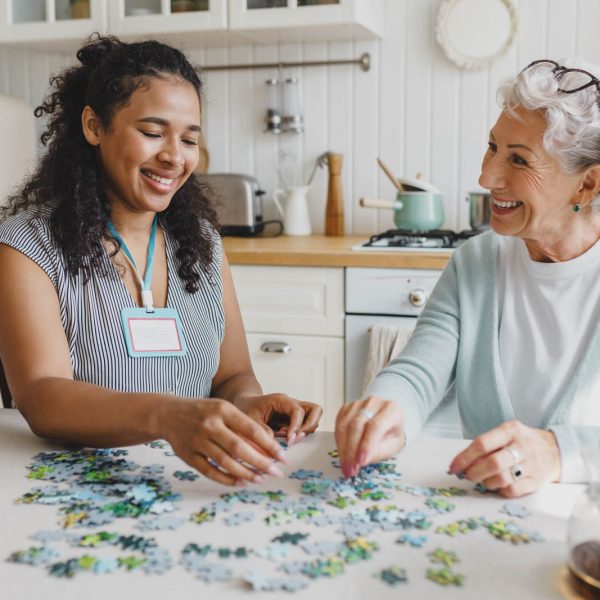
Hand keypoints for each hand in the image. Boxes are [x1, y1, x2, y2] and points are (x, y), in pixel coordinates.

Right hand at [162, 397, 287, 485]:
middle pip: (239, 448)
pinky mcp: (188, 456)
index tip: (282, 457)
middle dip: (260, 463)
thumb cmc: (205, 412)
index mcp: (223, 410)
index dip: (269, 445)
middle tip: (276, 473)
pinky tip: (240, 483)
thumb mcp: (224, 410)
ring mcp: (197, 441)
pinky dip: (226, 479)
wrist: (169, 414)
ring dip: (245, 473)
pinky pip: (210, 471)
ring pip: (225, 462)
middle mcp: (210, 425)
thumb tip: (268, 449)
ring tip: (260, 480)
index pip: (251, 429)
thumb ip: (243, 426)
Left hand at [234, 393, 322, 444]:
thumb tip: (275, 445)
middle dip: (310, 426)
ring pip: (314, 417)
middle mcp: (293, 403)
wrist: (246, 404)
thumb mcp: (250, 420)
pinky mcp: (296, 419)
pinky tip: (287, 438)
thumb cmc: (247, 409)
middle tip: (296, 438)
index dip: (296, 427)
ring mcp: (296, 410)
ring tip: (289, 438)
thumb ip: (262, 431)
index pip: (298, 411)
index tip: (289, 440)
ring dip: (306, 431)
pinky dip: (301, 433)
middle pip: (315, 410)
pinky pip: (307, 425)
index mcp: (281, 400)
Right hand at [335, 396, 405, 478]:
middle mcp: (375, 402)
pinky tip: (343, 453)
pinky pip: (339, 424)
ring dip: (343, 448)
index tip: (360, 462)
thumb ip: (379, 452)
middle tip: (350, 469)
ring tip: (346, 466)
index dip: (366, 444)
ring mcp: (359, 403)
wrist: (387, 422)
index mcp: (392, 410)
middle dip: (352, 450)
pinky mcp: (347, 407)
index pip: (376, 426)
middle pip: (357, 425)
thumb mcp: (393, 446)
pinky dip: (339, 441)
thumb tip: (361, 461)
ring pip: (345, 425)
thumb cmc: (391, 434)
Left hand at [447, 420, 560, 496]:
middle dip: (474, 472)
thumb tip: (460, 464)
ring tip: (484, 480)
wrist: (558, 451)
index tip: (453, 467)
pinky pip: (513, 491)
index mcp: (511, 430)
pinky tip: (499, 486)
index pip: (482, 443)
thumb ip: (486, 446)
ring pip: (502, 478)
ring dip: (486, 482)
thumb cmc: (522, 442)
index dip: (464, 457)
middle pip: (492, 463)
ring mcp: (532, 464)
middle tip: (466, 476)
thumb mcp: (506, 435)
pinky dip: (500, 490)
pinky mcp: (538, 481)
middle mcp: (522, 445)